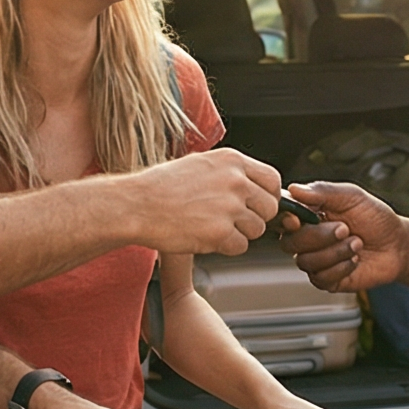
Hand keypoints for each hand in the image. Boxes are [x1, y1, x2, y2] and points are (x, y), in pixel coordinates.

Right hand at [113, 149, 280, 255]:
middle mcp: (235, 180)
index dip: (268, 196)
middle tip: (231, 222)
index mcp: (231, 161)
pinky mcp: (219, 232)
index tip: (257, 206)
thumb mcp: (199, 164)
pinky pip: (240, 247)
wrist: (136, 205)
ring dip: (239, 234)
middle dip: (254, 218)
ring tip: (212, 227)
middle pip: (269, 208)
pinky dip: (225, 248)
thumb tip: (256, 187)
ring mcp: (229, 207)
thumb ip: (230, 173)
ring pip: (257, 230)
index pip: (272, 180)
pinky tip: (204, 237)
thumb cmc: (161, 187)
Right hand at [276, 180, 405, 292]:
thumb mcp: (352, 196)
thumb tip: (294, 189)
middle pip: (290, 243)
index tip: (297, 220)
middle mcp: (307, 239)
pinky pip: (320, 278)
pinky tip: (355, 260)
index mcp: (307, 215)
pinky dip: (341, 267)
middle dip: (319, 236)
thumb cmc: (375, 217)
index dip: (285, 220)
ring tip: (357, 243)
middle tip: (345, 228)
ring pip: (305, 261)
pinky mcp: (327, 280)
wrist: (398, 245)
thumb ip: (323, 191)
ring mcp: (315, 261)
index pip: (282, 218)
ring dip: (335, 252)